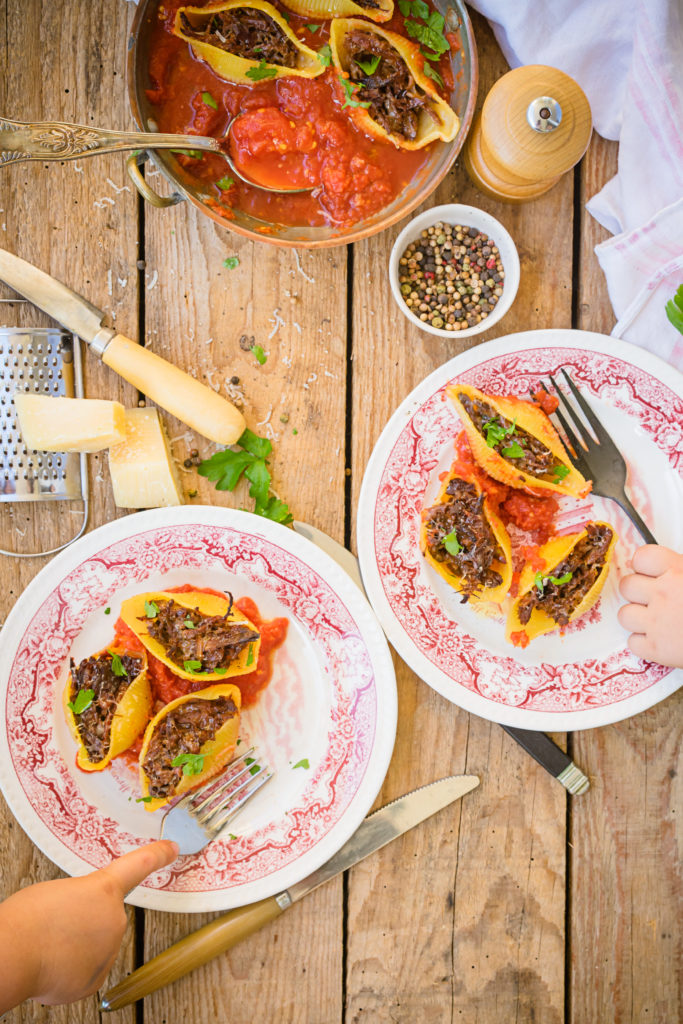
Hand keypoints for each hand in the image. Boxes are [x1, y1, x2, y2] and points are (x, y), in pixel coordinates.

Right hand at [0, 839, 177, 1010]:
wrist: (12, 956)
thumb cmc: (25, 920)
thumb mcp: (56, 893)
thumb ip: (79, 900)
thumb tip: (79, 919)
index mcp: (103, 889)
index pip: (138, 866)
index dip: (157, 855)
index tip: (172, 848)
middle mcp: (114, 919)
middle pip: (104, 918)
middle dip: (84, 922)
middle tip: (54, 926)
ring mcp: (108, 950)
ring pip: (94, 946)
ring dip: (75, 946)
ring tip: (48, 945)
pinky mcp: (95, 979)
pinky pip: (86, 971)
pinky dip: (69, 970)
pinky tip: (51, 965)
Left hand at [618, 545, 682, 666]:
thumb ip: (681, 569)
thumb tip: (672, 569)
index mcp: (678, 571)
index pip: (641, 557)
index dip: (645, 566)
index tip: (652, 573)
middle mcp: (663, 594)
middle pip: (627, 586)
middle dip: (638, 592)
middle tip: (654, 599)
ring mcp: (657, 623)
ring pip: (624, 614)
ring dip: (637, 618)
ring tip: (656, 621)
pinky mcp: (657, 650)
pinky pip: (632, 643)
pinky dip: (643, 644)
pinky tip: (660, 640)